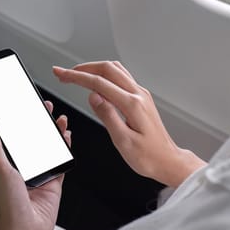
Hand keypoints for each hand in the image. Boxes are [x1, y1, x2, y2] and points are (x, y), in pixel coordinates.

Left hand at [0, 101, 70, 229]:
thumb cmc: (9, 208)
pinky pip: (62, 164)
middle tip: (46, 108)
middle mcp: (25, 172)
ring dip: (55, 135)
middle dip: (41, 125)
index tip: (27, 109)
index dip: (22, 124)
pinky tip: (66, 139)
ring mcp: (41, 178)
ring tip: (59, 120)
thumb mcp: (1, 172)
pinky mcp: (55, 185)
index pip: (17, 140)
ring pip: (50, 150)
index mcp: (9, 167)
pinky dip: (65, 151)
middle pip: (35, 142)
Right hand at [53, 61, 205, 186]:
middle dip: (83, 68)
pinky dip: (105, 75)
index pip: (99, 83)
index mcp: (132, 105)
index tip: (61, 74)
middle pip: (107, 69)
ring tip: (77, 75)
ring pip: (116, 70)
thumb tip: (93, 97)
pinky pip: (122, 78)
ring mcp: (141, 95)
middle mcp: (139, 95)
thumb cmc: (148, 157)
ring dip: (94, 69)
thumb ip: (107, 116)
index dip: (76, 77)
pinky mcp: (142, 99)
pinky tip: (97, 82)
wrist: (168, 161)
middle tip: (65, 73)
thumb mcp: (123, 141)